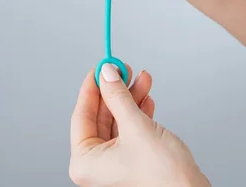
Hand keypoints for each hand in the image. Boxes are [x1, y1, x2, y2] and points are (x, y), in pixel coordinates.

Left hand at [69, 64, 210, 186]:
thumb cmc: (164, 179)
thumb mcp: (136, 127)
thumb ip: (118, 97)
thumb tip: (107, 74)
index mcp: (84, 162)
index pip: (81, 115)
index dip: (91, 88)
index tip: (100, 68)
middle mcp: (96, 164)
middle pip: (101, 116)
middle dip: (115, 91)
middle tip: (122, 69)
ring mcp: (114, 163)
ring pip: (118, 120)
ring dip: (130, 98)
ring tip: (141, 79)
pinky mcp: (132, 161)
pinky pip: (129, 130)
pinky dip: (138, 112)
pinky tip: (146, 98)